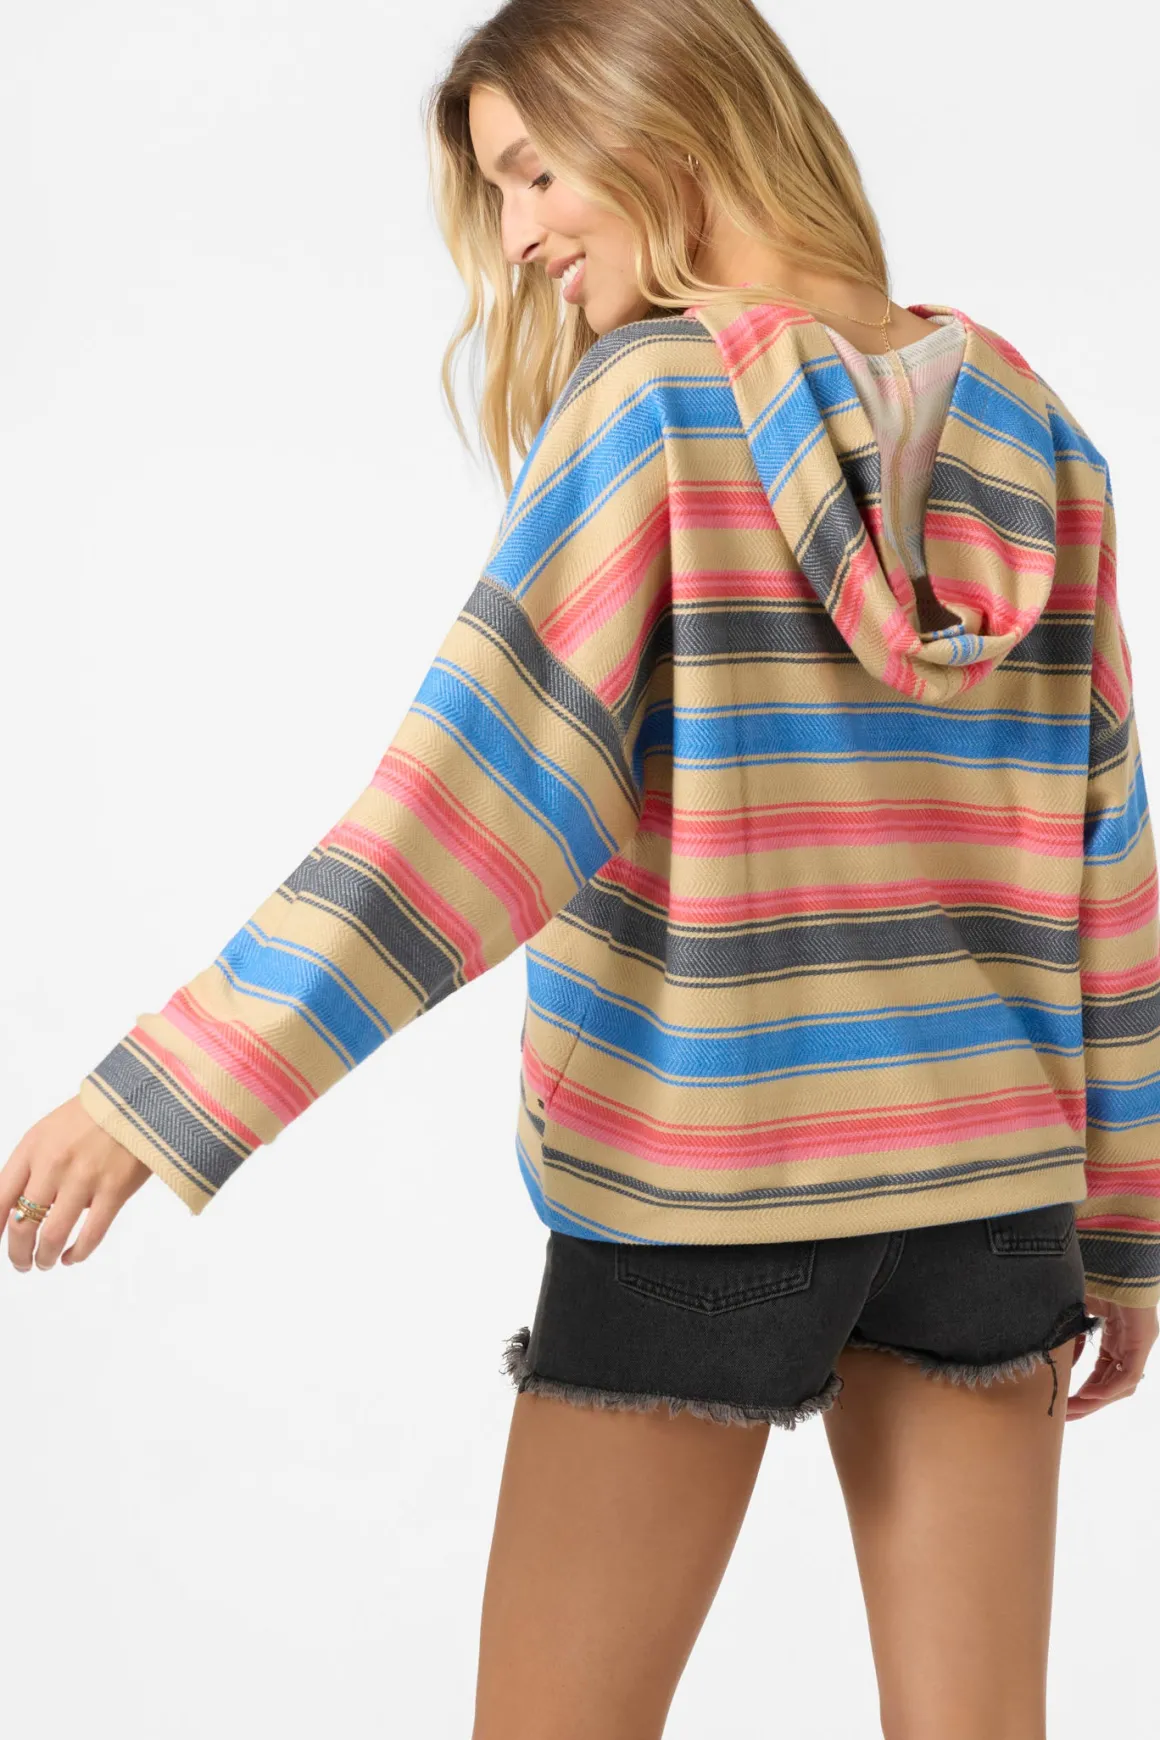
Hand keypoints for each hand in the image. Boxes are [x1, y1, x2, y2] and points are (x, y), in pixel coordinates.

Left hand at [1, 1096, 153, 1271]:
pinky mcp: (115, 1189)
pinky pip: (90, 1235)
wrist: (138, 1099)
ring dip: (45, 1257)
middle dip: (18, 1253)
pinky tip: (72, 1257)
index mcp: (32, 1148)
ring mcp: (84, 1178)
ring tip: (45, 1262)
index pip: (0, 1198)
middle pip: (23, 1225)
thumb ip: (32, 1166)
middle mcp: (53, 1164)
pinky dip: (78, 1254)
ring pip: (53, 1236)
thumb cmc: (92, 1116)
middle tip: (22, 1263)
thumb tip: (21, 1210)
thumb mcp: (49, 1131)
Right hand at [1065, 1291, 1157, 1419]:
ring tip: (1074, 1410)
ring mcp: (1137, 1346)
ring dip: (1096, 1401)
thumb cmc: (1097, 1280)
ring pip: (1120, 1385)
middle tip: (1066, 1415)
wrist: (1114, 1261)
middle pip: (1110, 1385)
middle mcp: (1129, 1347)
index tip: (1064, 1403)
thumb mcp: (1076, 1313)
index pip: (1102, 1375)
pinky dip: (1108, 1388)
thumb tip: (1060, 1359)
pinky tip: (1090, 1395)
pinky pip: (1128, 1375)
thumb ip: (1071, 1337)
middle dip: (1087, 1403)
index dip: (1084, 1391)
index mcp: (1116, 1340)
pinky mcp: (1142, 1343)